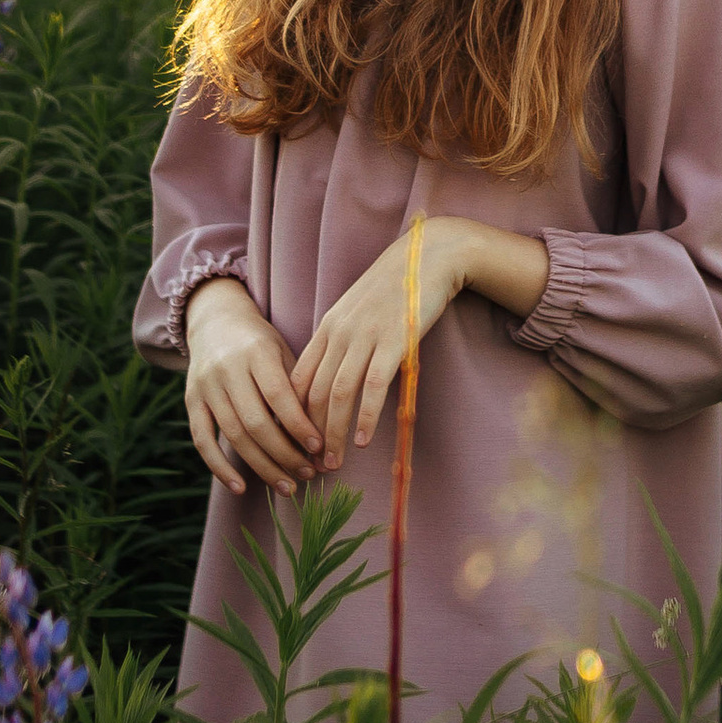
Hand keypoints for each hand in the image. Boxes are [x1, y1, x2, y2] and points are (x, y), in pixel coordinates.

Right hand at [184, 276, 321, 500]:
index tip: (319, 448)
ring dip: (262, 467)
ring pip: (233, 436)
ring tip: (288, 486)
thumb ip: (297, 388)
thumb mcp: (282, 352)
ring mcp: (205, 386)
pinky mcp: (190, 401)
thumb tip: (319, 439)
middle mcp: (227, 369)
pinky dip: (220, 467)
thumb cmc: (260, 343)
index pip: (278, 396)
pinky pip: (202, 440)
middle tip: (308, 474)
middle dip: (285, 454)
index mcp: (256, 352)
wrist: (216, 321)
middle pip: (255, 422)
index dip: (298, 426)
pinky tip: (241, 486)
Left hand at [292, 221, 471, 474]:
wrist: (428, 256)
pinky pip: (374, 387)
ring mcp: (366, 337)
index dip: (293, 416)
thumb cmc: (395, 286)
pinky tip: (365, 441)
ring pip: (339, 395)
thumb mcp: (357, 310)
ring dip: (334, 434)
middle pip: (313, 393)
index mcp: (328, 327)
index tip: (295, 444)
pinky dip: (367, 417)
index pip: (298, 379)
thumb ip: (342, 340)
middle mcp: (340, 333)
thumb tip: (331, 376)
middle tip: (310, 465)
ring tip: (333, 463)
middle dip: (309, 434)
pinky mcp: (394, 342)